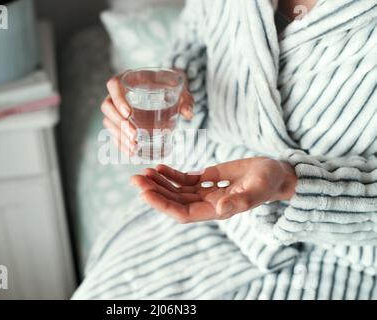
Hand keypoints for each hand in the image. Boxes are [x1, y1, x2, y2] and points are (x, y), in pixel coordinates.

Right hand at [101, 71, 193, 155]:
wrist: (169, 90)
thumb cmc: (172, 86)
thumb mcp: (181, 90)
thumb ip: (185, 100)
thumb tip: (188, 114)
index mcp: (130, 79)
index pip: (114, 84)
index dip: (118, 99)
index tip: (129, 113)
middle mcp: (118, 93)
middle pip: (107, 106)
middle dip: (119, 123)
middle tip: (135, 136)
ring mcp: (117, 108)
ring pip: (109, 121)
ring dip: (119, 136)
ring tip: (134, 147)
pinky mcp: (120, 122)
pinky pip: (114, 132)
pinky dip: (120, 143)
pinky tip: (131, 152)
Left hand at [131, 157, 296, 222]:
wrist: (277, 173)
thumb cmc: (269, 181)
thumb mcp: (258, 188)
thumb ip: (241, 199)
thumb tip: (220, 210)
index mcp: (217, 210)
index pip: (183, 213)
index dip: (163, 205)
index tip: (145, 193)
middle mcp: (208, 204)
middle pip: (175, 201)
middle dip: (154, 191)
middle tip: (135, 179)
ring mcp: (206, 192)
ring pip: (177, 190)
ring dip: (159, 182)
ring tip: (143, 172)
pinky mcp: (208, 179)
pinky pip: (185, 179)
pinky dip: (172, 174)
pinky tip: (159, 167)